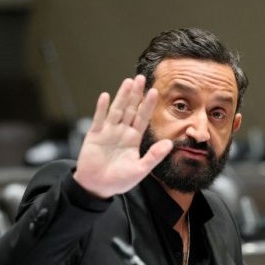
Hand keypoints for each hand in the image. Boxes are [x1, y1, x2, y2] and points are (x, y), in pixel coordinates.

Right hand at [73, 75, 172, 198]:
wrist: (97, 187)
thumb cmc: (119, 180)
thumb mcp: (140, 169)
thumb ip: (154, 156)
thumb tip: (169, 143)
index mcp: (133, 139)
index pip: (143, 118)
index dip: (148, 105)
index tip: (155, 91)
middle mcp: (121, 132)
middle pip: (130, 109)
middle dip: (136, 94)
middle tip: (141, 77)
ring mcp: (107, 132)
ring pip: (116, 110)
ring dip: (121, 96)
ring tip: (128, 82)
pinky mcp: (94, 136)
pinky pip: (99, 119)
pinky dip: (102, 108)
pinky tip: (105, 96)